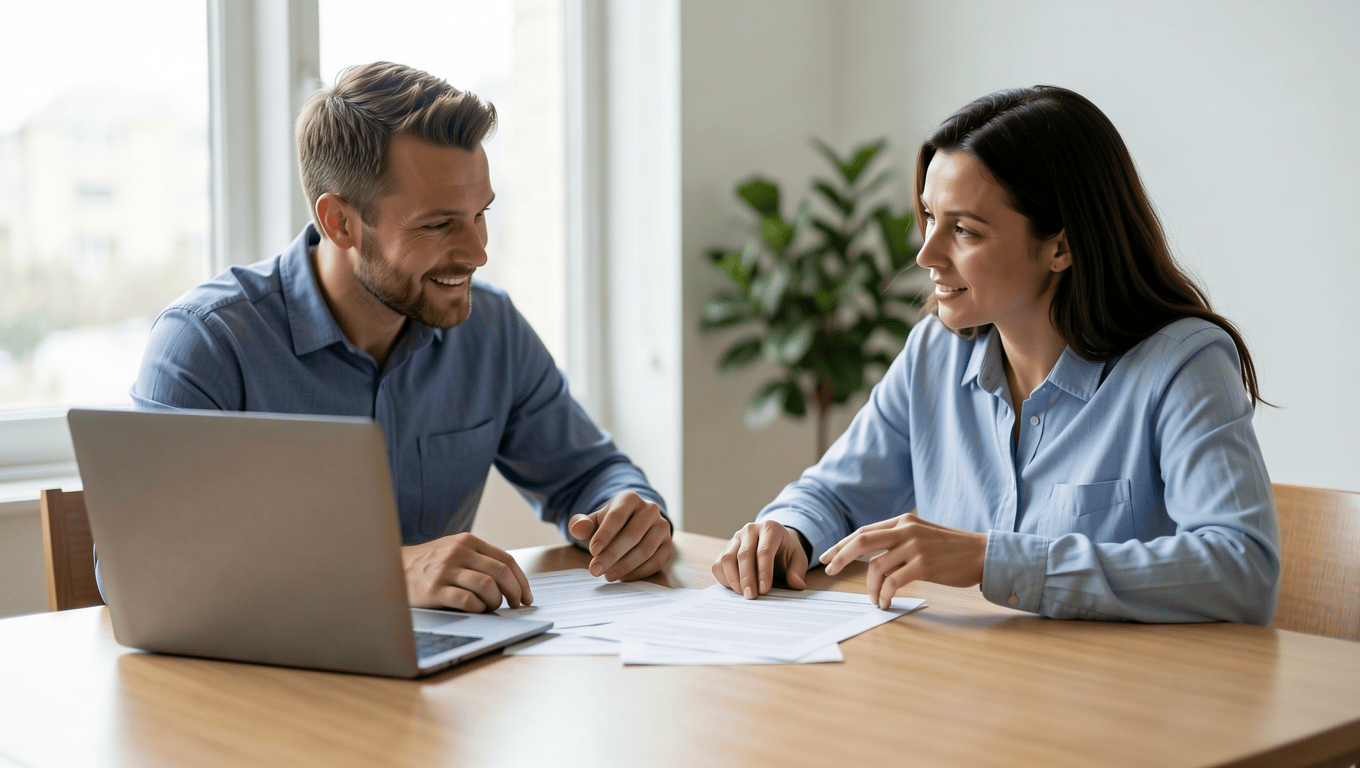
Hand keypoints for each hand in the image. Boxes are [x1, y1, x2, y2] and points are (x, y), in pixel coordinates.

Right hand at [401, 532, 531, 611]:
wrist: (390, 568)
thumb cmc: (427, 564)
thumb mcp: (452, 550)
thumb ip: (478, 558)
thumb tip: (511, 581)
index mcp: (467, 542)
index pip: (506, 559)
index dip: (522, 580)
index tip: (527, 596)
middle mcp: (458, 552)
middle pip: (501, 573)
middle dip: (515, 592)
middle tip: (516, 605)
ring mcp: (446, 570)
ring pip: (488, 587)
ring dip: (496, 601)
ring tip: (491, 607)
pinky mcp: (435, 589)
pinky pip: (468, 601)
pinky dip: (478, 608)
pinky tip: (475, 610)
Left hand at [568, 491, 673, 580]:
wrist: (632, 526)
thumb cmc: (610, 525)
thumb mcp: (594, 521)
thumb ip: (581, 524)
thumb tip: (577, 528)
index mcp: (630, 499)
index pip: (617, 516)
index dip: (605, 534)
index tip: (592, 551)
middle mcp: (650, 509)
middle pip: (632, 534)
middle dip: (612, 555)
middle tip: (595, 570)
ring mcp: (662, 527)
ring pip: (645, 549)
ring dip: (625, 566)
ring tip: (608, 575)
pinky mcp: (668, 545)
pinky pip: (657, 561)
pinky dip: (640, 572)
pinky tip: (624, 577)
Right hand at [711, 520, 808, 598]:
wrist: (774, 541)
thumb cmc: (785, 551)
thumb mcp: (798, 558)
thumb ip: (797, 571)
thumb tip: (797, 584)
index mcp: (770, 529)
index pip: (764, 551)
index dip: (763, 571)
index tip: (764, 589)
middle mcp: (750, 530)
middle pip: (744, 554)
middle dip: (747, 578)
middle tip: (751, 596)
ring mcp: (735, 538)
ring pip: (727, 558)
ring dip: (734, 579)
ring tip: (744, 594)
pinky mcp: (726, 549)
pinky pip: (718, 564)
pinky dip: (723, 578)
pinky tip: (735, 588)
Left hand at [821, 513, 986, 608]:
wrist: (982, 553)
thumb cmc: (951, 548)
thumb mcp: (922, 534)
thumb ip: (899, 539)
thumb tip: (873, 556)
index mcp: (903, 521)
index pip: (863, 531)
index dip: (842, 544)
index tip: (827, 556)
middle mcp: (906, 530)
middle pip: (861, 541)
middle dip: (840, 557)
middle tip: (830, 571)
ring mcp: (915, 547)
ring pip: (876, 567)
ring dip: (870, 588)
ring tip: (874, 599)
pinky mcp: (924, 565)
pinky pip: (893, 582)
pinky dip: (884, 594)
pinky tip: (885, 602)